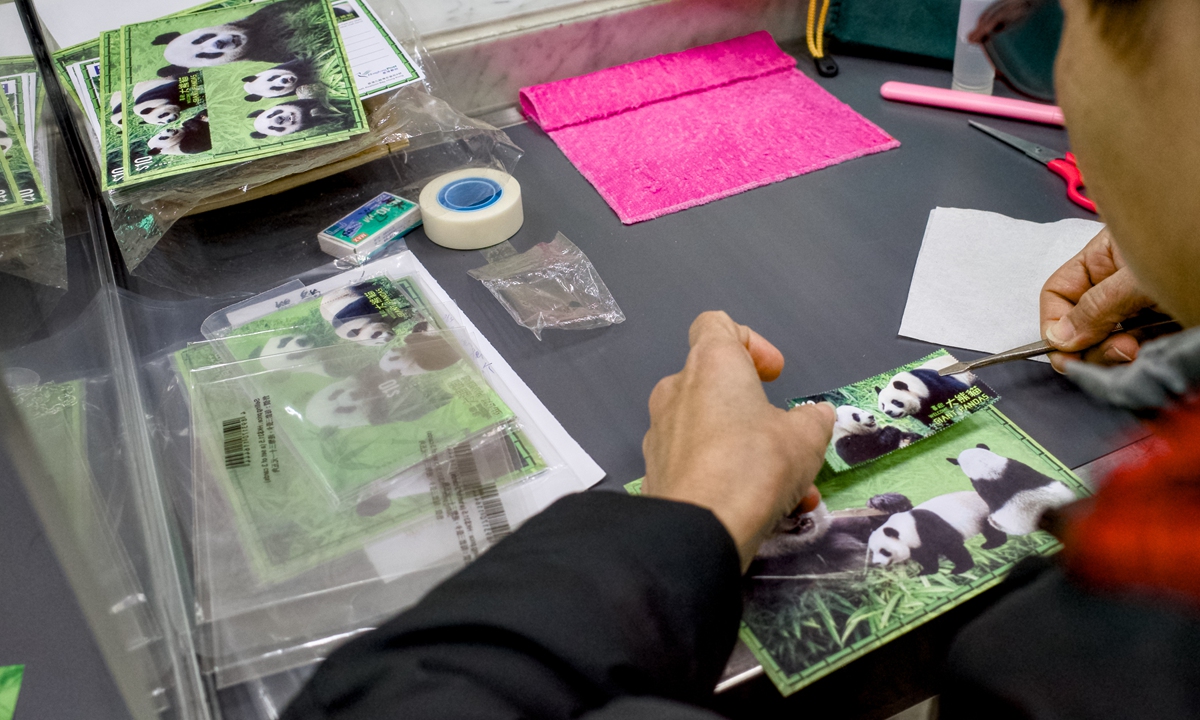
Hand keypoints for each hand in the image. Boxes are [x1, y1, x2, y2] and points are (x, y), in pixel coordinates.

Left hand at [641, 312, 833, 571]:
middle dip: (752, 410)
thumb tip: (815, 416)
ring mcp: (660, 433)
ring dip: (747, 451)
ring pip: (709, 431)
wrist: (699, 529)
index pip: (716, 325)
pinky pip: (697, 465)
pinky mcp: (655, 473)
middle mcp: (676, 390)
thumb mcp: (806, 439)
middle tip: (783, 437)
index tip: (773, 374)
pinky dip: (727, 478)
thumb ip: (812, 420)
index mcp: (711, 364)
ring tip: (789, 488)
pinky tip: (762, 511)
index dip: (749, 341)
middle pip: (713, 384)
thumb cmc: (755, 464)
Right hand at [1040, 226, 1158, 372]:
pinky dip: (1142, 357)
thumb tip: (1058, 337)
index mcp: (1103, 258)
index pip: (1058, 294)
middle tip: (1117, 350)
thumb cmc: (1193, 251)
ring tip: (1139, 351)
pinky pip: (1140, 350)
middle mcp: (1116, 283)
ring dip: (1119, 354)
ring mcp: (1140, 307)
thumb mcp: (1137, 278)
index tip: (1064, 352)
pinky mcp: (1164, 327)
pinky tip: (1152, 352)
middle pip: (1080, 324)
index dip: (1054, 325)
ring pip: (1109, 342)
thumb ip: (1096, 306)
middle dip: (1092, 345)